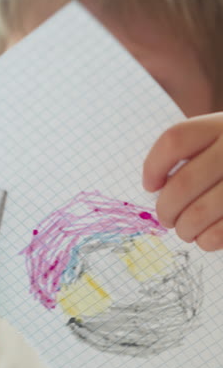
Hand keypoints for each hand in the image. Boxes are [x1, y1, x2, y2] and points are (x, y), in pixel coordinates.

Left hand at [143, 113, 222, 251]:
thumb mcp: (222, 139)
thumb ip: (195, 155)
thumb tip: (158, 190)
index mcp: (222, 126)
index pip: (174, 141)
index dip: (153, 166)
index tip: (151, 185)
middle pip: (182, 184)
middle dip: (165, 209)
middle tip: (166, 218)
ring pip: (198, 213)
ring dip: (184, 229)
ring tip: (185, 230)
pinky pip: (219, 233)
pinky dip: (206, 241)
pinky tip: (205, 237)